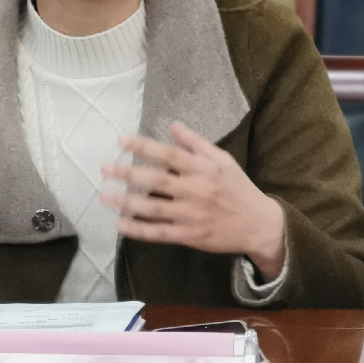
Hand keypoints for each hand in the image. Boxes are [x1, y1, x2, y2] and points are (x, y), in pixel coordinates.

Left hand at [101, 121, 285, 280]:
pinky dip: (139, 230)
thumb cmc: (238, 188)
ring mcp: (191, 215)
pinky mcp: (190, 236)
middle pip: (157, 180)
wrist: (259, 225)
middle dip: (128, 173)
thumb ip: (197, 143)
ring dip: (127, 202)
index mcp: (203, 169)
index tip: (122, 140)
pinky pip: (160, 233)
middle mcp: (195, 191)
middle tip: (105, 168)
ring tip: (105, 196)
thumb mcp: (223, 160)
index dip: (144, 146)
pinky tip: (121, 224)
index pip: (169, 154)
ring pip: (154, 208)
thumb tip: (173, 126)